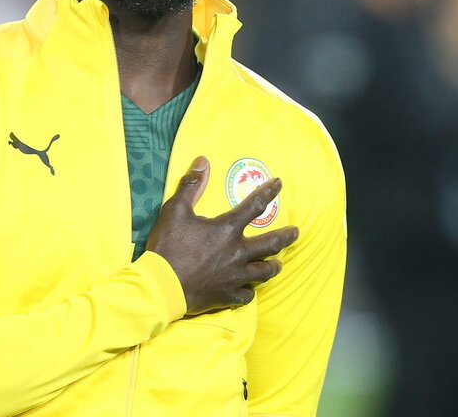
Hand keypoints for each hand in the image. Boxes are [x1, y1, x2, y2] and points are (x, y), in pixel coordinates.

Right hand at [145, 156, 298, 314]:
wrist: (162, 285)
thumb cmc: (168, 246)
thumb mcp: (175, 210)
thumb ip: (191, 185)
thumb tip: (203, 161)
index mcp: (227, 229)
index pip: (254, 205)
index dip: (268, 192)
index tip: (279, 184)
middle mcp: (238, 252)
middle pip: (271, 243)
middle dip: (286, 236)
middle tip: (296, 232)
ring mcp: (235, 276)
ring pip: (264, 272)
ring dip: (273, 265)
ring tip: (278, 263)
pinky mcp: (228, 296)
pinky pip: (247, 295)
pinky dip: (250, 291)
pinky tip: (249, 289)